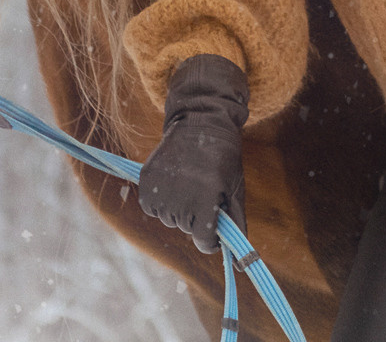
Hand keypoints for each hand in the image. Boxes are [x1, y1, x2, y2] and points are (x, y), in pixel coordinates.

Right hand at [137, 53, 247, 253]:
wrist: (199, 123)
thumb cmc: (224, 159)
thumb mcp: (235, 190)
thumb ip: (236, 226)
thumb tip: (239, 263)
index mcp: (205, 201)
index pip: (204, 240)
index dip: (212, 237)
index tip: (215, 225)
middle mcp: (180, 198)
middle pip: (187, 230)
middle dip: (198, 218)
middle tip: (205, 191)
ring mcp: (160, 190)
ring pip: (169, 220)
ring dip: (179, 209)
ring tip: (189, 182)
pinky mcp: (145, 182)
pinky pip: (153, 208)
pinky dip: (162, 201)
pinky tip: (174, 181)